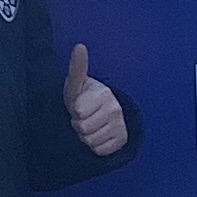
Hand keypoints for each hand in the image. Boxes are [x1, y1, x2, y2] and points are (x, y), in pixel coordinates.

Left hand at [63, 41, 126, 156]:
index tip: (77, 106)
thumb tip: (80, 46)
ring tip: (90, 126)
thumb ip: (77, 67)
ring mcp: (120, 125)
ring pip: (90, 142)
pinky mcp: (122, 140)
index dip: (73, 112)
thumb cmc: (83, 97)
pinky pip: (100, 150)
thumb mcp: (76, 84)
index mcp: (104, 93)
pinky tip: (97, 135)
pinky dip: (95, 146)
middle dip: (78, 125)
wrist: (101, 111)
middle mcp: (115, 109)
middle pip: (83, 129)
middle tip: (83, 117)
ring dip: (85, 137)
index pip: (79, 112)